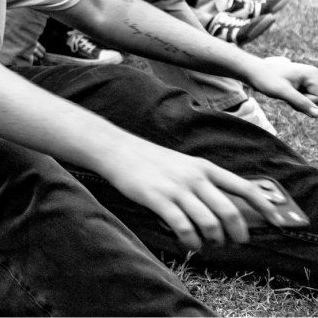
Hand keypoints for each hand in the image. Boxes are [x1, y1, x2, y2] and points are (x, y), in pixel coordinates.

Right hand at [102, 144, 281, 248]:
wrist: (118, 150)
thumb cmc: (151, 161)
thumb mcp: (184, 164)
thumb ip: (204, 181)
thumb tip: (225, 209)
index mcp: (204, 167)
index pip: (243, 187)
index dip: (264, 206)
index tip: (274, 220)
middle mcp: (194, 177)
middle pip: (229, 212)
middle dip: (238, 233)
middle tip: (235, 242)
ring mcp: (176, 188)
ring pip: (209, 223)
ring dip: (214, 240)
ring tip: (210, 243)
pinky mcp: (158, 199)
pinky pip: (183, 227)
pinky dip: (191, 241)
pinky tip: (190, 243)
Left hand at [244, 56, 317, 117]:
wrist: (253, 71)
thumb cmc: (265, 79)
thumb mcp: (282, 92)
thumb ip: (301, 102)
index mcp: (312, 75)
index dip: (308, 102)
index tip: (293, 97)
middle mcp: (314, 77)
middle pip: (317, 101)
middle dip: (302, 103)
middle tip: (287, 95)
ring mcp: (309, 82)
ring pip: (312, 103)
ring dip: (298, 103)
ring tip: (285, 94)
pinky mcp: (305, 87)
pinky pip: (306, 101)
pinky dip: (296, 102)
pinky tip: (286, 95)